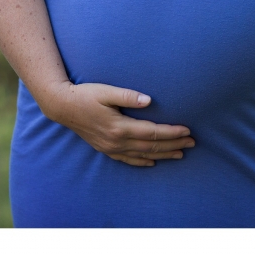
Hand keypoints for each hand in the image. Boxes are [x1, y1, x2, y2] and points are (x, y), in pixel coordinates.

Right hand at [42, 81, 194, 166]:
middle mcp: (116, 141)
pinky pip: (128, 159)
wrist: (62, 106)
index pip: (152, 132)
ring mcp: (110, 148)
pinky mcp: (105, 149)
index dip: (171, 132)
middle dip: (174, 144)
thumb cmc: (85, 94)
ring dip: (163, 154)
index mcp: (119, 127)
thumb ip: (128, 96)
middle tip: (192, 143)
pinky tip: (153, 161)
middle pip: (151, 146)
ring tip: (181, 153)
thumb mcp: (106, 91)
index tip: (187, 130)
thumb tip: (149, 101)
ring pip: (143, 155)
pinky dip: (143, 161)